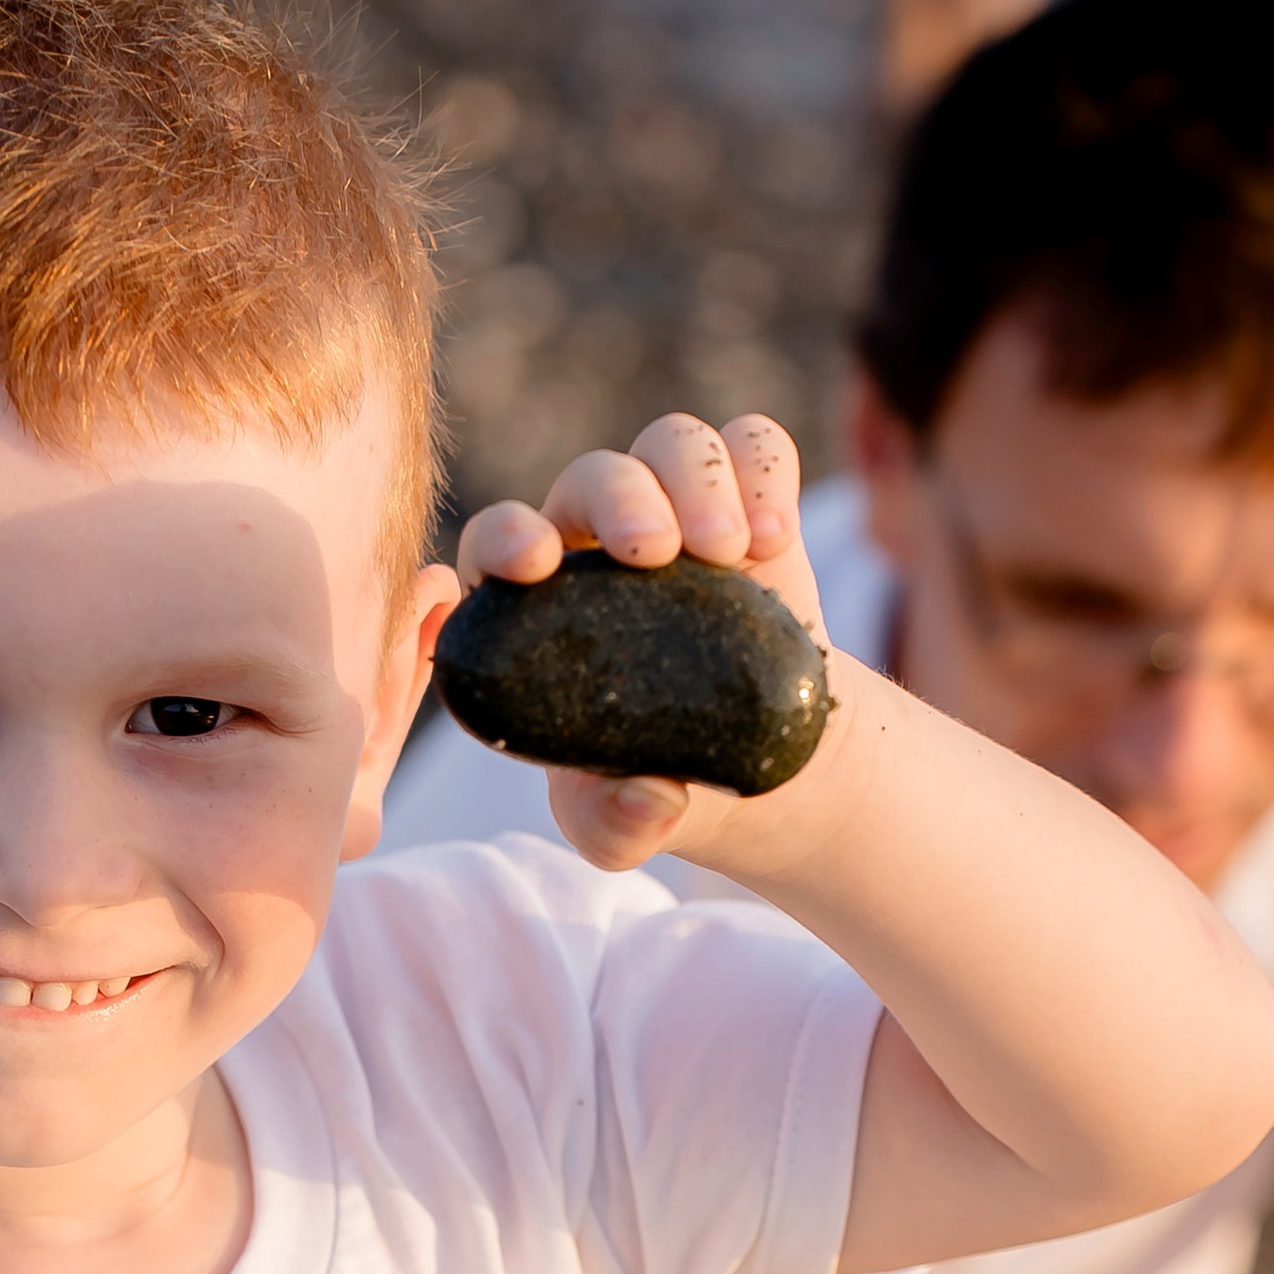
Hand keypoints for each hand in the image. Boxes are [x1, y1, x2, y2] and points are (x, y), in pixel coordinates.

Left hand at [454, 411, 828, 875]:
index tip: (535, 563)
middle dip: (620, 500)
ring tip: (733, 549)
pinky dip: (764, 470)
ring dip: (698, 478)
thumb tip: (651, 796)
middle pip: (592, 478)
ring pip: (672, 445)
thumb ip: (618, 825)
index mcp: (537, 610)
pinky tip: (776, 536)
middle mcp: (597, 544)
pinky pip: (753, 444)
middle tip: (658, 553)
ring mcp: (677, 511)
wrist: (762, 769)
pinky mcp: (750, 501)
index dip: (505, 539)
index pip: (497, 545)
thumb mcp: (623, 829)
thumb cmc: (660, 789)